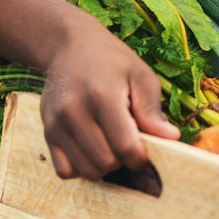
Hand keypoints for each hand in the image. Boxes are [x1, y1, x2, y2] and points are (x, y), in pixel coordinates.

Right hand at [39, 20, 179, 180]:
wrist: (70, 47)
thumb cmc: (112, 61)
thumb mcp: (140, 76)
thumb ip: (152, 110)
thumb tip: (171, 138)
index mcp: (102, 96)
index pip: (125, 147)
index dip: (141, 156)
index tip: (146, 148)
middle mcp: (74, 112)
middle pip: (106, 162)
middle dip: (124, 160)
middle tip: (128, 142)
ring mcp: (56, 124)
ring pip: (86, 171)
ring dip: (104, 166)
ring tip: (111, 144)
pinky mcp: (47, 133)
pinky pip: (65, 171)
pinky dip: (82, 168)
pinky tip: (92, 149)